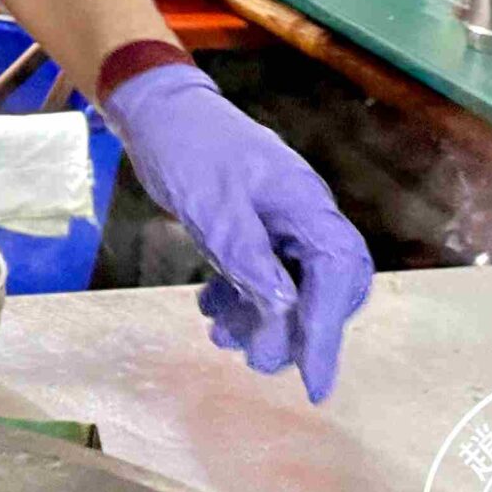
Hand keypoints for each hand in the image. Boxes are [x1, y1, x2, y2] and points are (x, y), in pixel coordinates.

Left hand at [99, 65, 372, 402]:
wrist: (154, 109)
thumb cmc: (185, 146)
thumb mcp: (211, 204)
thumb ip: (248, 256)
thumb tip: (283, 311)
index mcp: (304, 204)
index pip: (337, 276)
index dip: (327, 332)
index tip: (312, 383)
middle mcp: (302, 216)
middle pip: (324, 289)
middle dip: (294, 330)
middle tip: (255, 357)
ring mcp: (280, 222)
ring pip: (290, 288)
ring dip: (261, 319)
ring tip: (221, 336)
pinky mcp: (255, 227)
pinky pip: (263, 274)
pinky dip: (242, 298)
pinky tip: (212, 309)